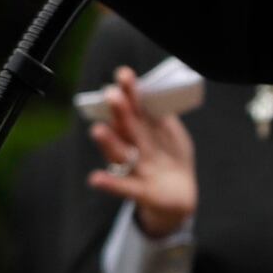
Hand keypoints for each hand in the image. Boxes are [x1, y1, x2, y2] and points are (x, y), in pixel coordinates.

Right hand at [83, 66, 196, 238]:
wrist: (178, 198)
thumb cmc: (170, 160)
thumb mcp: (173, 137)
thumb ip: (164, 119)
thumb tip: (158, 95)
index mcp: (143, 132)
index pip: (136, 108)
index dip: (130, 92)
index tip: (124, 73)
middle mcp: (134, 147)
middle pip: (127, 128)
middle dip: (120, 112)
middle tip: (110, 94)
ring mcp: (135, 169)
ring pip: (121, 154)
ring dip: (109, 143)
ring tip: (98, 130)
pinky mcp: (140, 191)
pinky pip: (123, 187)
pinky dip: (109, 183)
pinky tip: (94, 178)